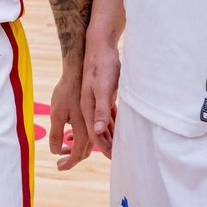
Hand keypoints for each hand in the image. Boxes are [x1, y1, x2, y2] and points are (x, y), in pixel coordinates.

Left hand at [46, 67, 89, 169]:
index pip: (78, 154)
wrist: (79, 72)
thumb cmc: (66, 92)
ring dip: (75, 149)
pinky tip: (69, 136)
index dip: (69, 163)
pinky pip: (90, 133)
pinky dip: (79, 139)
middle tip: (59, 162)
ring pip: (88, 143)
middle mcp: (94, 129)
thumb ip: (57, 133)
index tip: (59, 167)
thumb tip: (56, 151)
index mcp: (84, 130)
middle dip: (72, 158)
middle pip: (85, 151)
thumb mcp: (56, 113)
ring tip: (61, 149)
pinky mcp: (97, 115)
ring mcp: (97, 122)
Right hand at [82, 38, 120, 156]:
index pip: (94, 134)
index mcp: (87, 108)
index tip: (113, 159)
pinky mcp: (102, 96)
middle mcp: (88, 107)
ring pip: (102, 125)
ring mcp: (94, 102)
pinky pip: (107, 115)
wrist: (97, 48)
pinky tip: (118, 129)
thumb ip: (100, 110)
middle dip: (104, 147)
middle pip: (96, 133)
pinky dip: (111, 125)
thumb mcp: (102, 88)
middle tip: (116, 159)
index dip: (103, 147)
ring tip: (118, 149)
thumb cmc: (102, 66)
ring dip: (109, 137)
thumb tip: (98, 131)